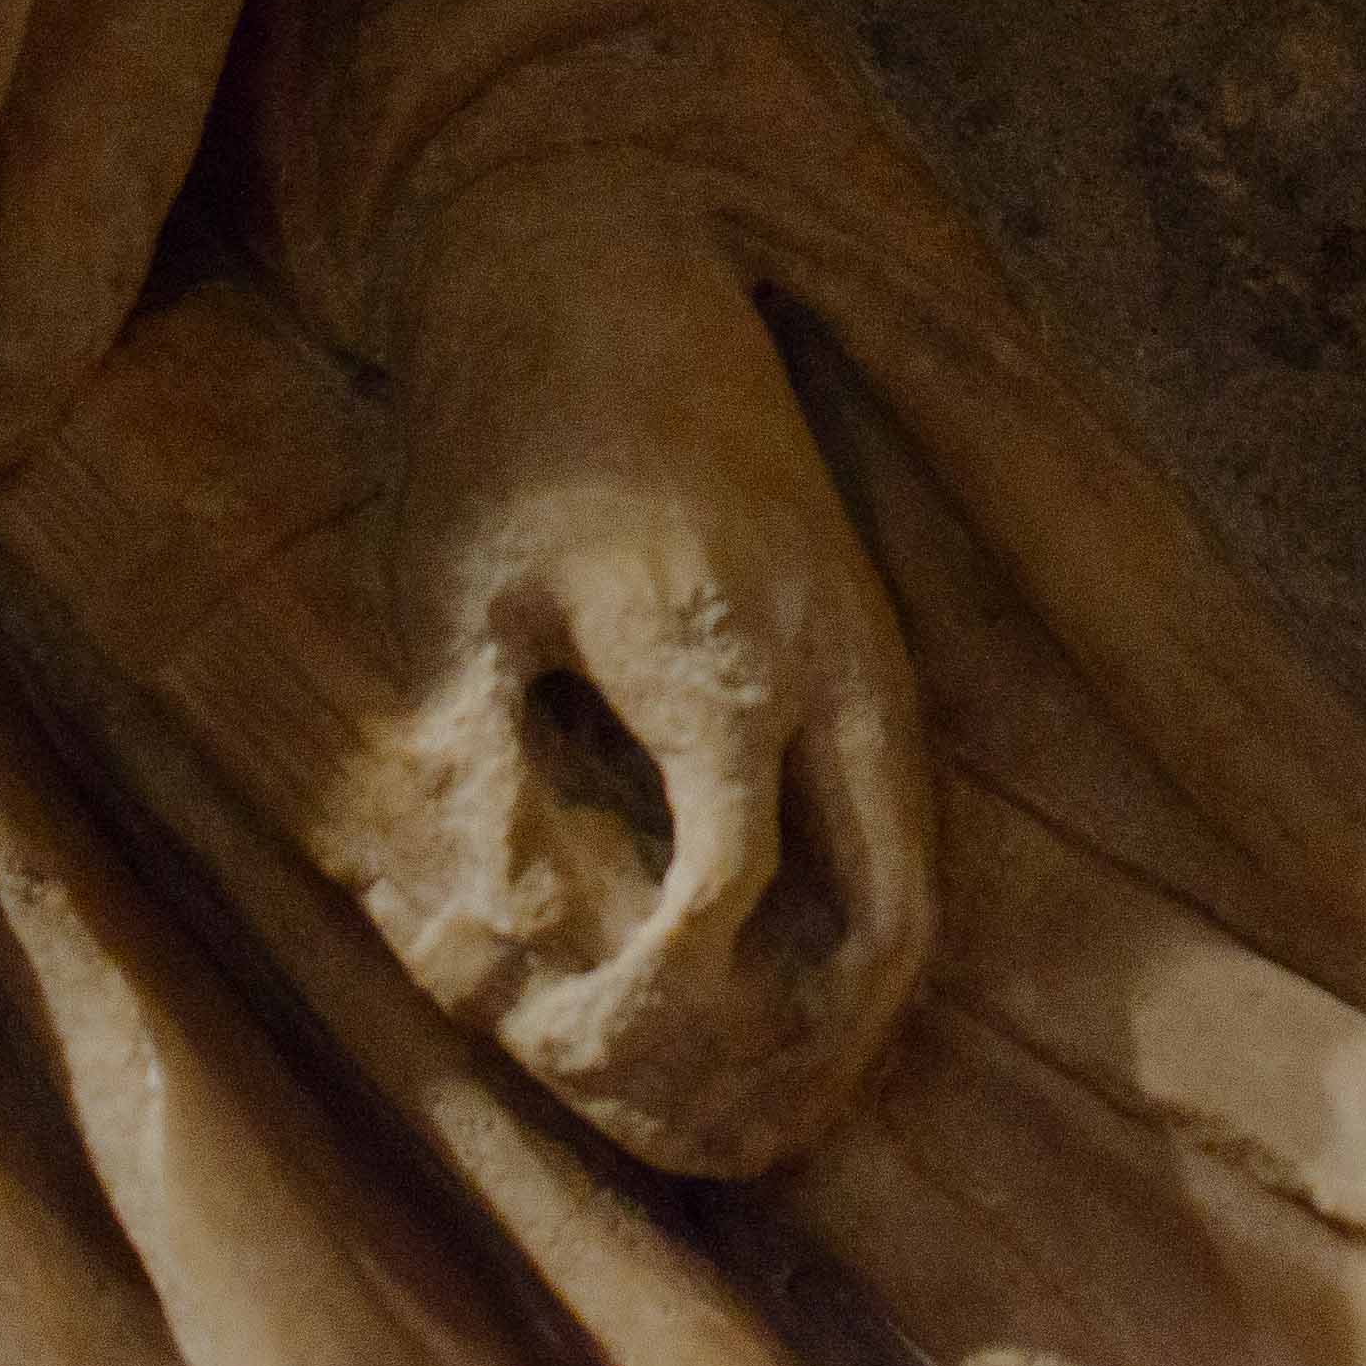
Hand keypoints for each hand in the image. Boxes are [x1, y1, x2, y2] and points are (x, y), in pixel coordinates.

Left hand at [355, 158, 936, 1177]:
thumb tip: (503, 936)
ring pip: (913, 879)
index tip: (562, 1039)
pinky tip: (762, 953)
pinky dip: (854, 913)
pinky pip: (896, 814)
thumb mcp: (452, 601)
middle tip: (700, 1121)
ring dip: (844, 996)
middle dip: (802, 1054)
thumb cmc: (501, 420)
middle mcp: (829, 666)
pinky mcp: (864, 629)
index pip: (721, 900)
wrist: (599, 244)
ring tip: (741, 1074)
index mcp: (718, 657)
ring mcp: (866, 648)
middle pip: (886, 924)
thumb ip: (482, 777)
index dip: (643, 1004)